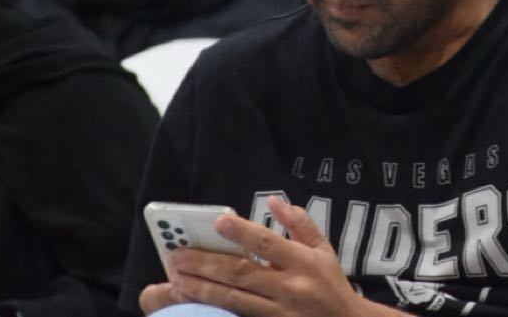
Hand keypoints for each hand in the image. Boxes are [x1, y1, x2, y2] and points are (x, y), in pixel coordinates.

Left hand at [141, 195, 398, 316]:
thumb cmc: (330, 282)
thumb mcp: (323, 248)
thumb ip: (299, 222)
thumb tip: (274, 201)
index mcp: (303, 262)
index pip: (268, 244)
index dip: (243, 232)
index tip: (219, 221)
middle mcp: (289, 287)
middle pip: (242, 274)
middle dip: (207, 264)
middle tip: (178, 255)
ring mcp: (278, 311)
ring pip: (234, 299)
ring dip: (202, 289)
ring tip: (177, 279)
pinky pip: (238, 316)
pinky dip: (214, 308)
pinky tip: (194, 301)